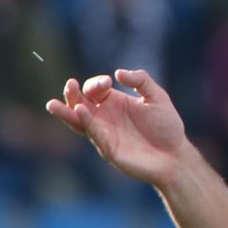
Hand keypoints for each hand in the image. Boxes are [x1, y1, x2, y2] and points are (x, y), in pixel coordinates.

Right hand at [46, 68, 189, 188]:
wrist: (175, 155)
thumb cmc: (166, 126)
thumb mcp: (157, 97)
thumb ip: (141, 80)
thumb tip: (118, 72)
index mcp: (114, 102)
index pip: (94, 89)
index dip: (96, 83)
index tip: (108, 82)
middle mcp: (104, 117)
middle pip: (79, 103)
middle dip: (72, 94)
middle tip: (70, 85)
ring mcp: (104, 133)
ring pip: (78, 121)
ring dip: (66, 112)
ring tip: (52, 104)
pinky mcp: (108, 148)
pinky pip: (93, 134)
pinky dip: (86, 122)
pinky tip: (80, 112)